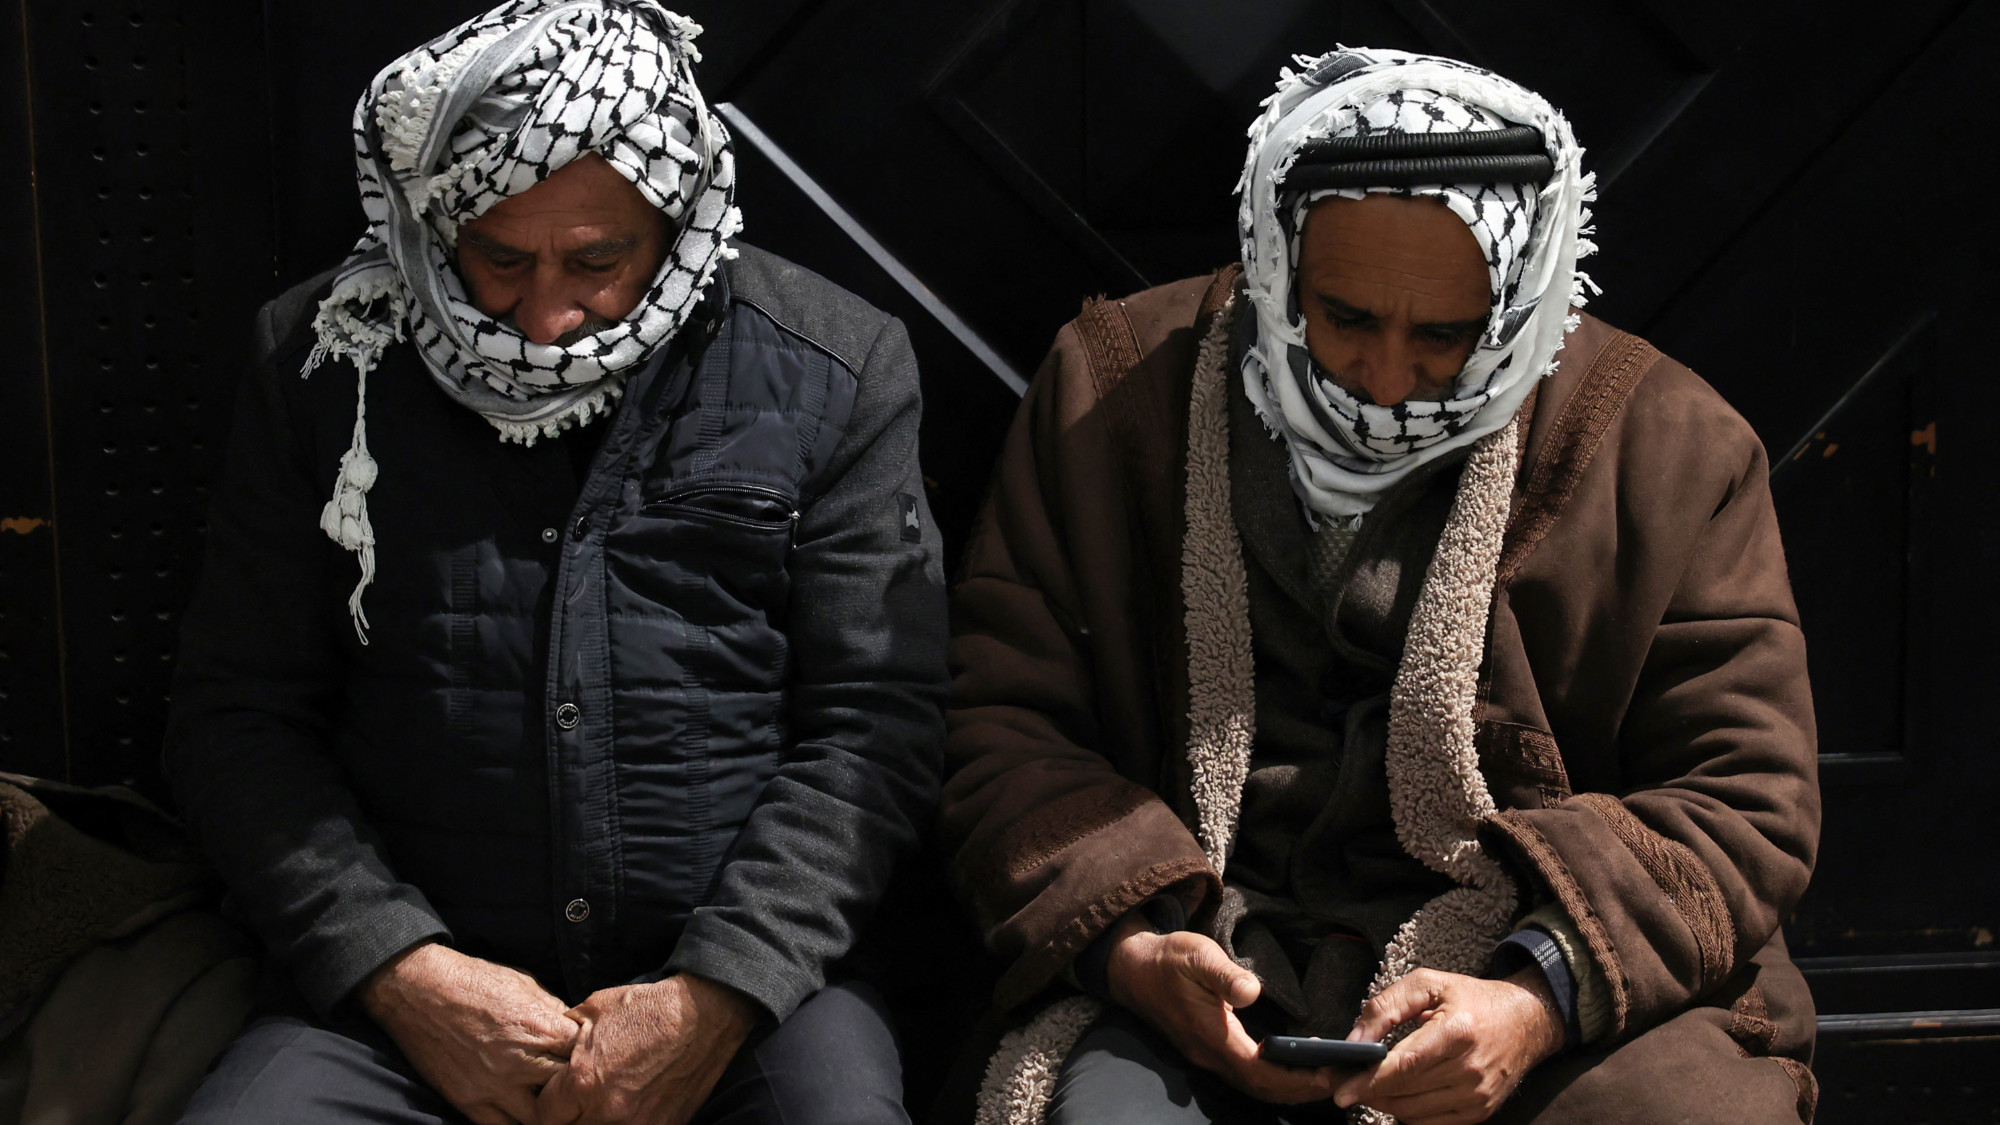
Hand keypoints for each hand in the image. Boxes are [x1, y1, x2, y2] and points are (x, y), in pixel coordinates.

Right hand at [358, 942, 578, 1124]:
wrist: (420, 991)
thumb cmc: (476, 981)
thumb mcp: (526, 985)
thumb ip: (555, 1013)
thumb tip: (577, 1031)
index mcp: (541, 1028)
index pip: (586, 1055)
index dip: (590, 1054)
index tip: (586, 1052)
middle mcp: (521, 1062)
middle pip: (569, 1089)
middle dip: (574, 1083)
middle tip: (572, 1079)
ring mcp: (494, 1086)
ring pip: (542, 1118)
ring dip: (549, 1109)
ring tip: (549, 1098)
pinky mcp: (469, 1102)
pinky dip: (517, 1121)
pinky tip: (523, 1109)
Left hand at [537, 973, 758, 1124]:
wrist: (703, 1015)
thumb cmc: (649, 1008)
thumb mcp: (595, 1009)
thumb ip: (567, 1035)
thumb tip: (554, 1046)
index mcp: (583, 1082)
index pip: (545, 1115)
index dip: (548, 1103)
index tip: (556, 1093)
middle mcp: (607, 1111)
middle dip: (569, 1116)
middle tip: (578, 1100)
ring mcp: (638, 1124)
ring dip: (595, 1120)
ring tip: (604, 1103)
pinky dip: (625, 1122)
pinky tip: (629, 1106)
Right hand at [1103, 917, 1341, 1103]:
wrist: (1132, 968)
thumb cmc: (1169, 959)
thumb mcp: (1198, 955)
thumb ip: (1225, 975)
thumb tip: (1253, 992)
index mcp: (1212, 1036)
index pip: (1259, 1071)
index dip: (1294, 1078)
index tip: (1328, 1073)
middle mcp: (1210, 1055)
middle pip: (1261, 1088)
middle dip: (1301, 1090)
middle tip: (1341, 1080)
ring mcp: (1207, 1056)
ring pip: (1254, 1086)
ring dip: (1288, 1088)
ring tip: (1324, 1078)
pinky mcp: (1208, 1050)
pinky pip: (1246, 1076)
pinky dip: (1273, 1080)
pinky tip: (1291, 1068)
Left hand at [1333, 966, 1564, 1124]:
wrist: (1525, 1022)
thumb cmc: (1471, 998)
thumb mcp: (1428, 984)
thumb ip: (1386, 1006)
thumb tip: (1354, 1040)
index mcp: (1457, 1032)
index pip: (1405, 1065)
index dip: (1369, 1080)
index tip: (1341, 1090)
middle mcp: (1470, 1069)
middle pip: (1404, 1092)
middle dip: (1368, 1089)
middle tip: (1344, 1080)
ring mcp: (1477, 1096)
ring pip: (1412, 1112)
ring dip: (1384, 1101)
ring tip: (1369, 1084)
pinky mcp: (1480, 1112)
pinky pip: (1430, 1123)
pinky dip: (1407, 1112)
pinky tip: (1398, 1093)